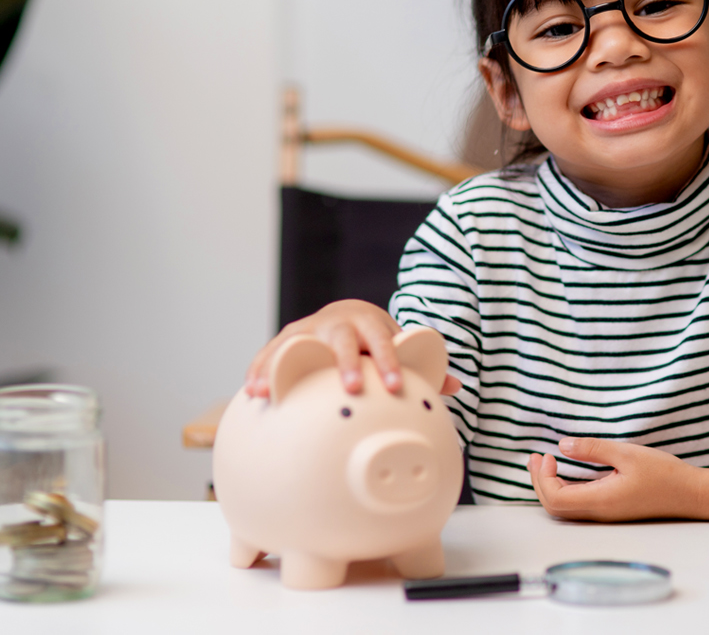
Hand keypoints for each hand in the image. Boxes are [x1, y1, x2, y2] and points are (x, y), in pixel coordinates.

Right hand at [243, 299, 461, 398]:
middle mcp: (337, 322)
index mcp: (369, 322)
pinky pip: (270, 353)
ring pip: (297, 344)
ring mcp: (308, 329)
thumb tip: (456, 385)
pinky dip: (260, 369)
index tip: (396, 386)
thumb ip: (422, 367)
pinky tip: (253, 392)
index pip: (382, 340)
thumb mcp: (395, 347)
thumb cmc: (375, 341)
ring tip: (272, 392)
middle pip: (342, 340)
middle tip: (351, 389)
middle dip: (346, 363)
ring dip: (285, 367)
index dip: (389, 362)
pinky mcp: (286, 340)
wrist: (346, 316)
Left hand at [526, 437, 701, 521]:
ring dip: (550, 486)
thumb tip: (563, 445)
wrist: (691, 494)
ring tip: (546, 463)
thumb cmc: (664, 474)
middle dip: (539, 482)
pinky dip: (565, 489)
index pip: (555, 499)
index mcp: (601, 501)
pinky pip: (578, 505)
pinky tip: (566, 473)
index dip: (542, 478)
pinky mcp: (611, 510)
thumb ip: (593, 448)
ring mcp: (605, 514)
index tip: (547, 455)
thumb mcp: (627, 453)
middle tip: (536, 458)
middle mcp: (600, 513)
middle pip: (555, 507)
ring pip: (565, 508)